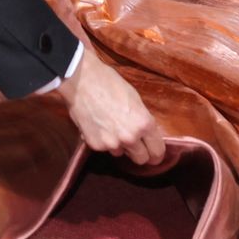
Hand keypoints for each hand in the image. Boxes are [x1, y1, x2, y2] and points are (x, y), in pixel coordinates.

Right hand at [57, 48, 166, 166]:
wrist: (80, 79)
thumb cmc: (108, 82)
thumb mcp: (134, 98)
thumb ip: (142, 120)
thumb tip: (145, 135)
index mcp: (143, 124)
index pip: (157, 151)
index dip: (157, 153)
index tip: (154, 154)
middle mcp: (130, 137)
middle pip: (141, 159)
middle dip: (139, 153)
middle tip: (134, 144)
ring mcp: (111, 143)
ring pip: (121, 153)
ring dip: (119, 145)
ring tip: (110, 126)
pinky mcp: (95, 145)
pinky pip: (104, 148)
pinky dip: (102, 140)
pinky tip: (97, 124)